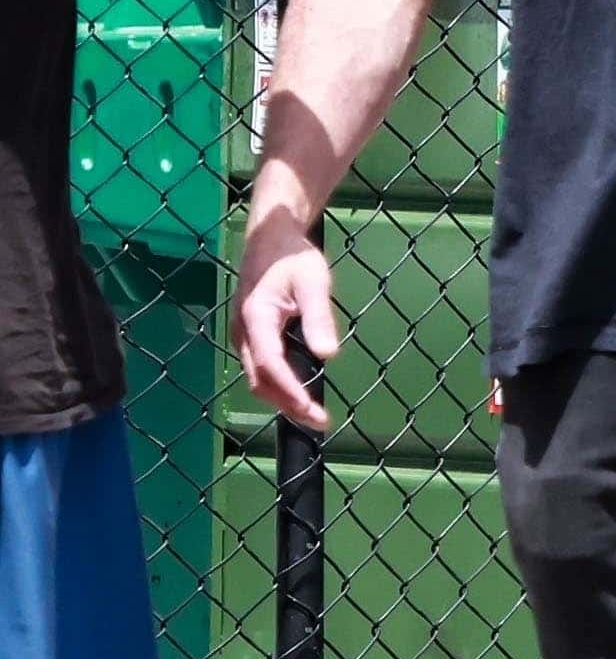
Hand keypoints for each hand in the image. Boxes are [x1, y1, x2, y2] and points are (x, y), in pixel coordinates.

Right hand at [233, 221, 340, 431]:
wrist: (271, 237)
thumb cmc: (293, 257)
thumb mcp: (314, 282)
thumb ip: (318, 318)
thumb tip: (328, 354)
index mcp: (256, 318)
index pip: (270, 365)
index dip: (290, 391)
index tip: (312, 411)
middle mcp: (243, 331)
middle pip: (259, 380)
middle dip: (288, 404)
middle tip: (319, 421)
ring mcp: (243, 334)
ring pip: (256, 377)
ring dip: (282, 399)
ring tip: (312, 414)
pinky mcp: (250, 335)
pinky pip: (259, 368)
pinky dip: (278, 386)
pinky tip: (300, 392)